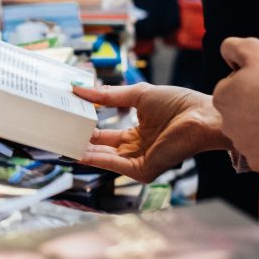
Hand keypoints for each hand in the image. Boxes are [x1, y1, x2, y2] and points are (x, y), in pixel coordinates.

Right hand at [73, 83, 230, 182]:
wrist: (201, 115)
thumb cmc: (178, 103)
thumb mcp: (136, 95)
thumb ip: (108, 95)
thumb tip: (79, 89)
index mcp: (136, 134)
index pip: (105, 135)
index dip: (87, 127)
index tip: (68, 120)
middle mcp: (136, 150)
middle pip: (101, 149)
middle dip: (80, 142)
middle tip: (57, 134)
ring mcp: (139, 161)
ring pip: (105, 158)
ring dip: (84, 151)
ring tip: (62, 142)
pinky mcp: (143, 170)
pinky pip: (115, 165)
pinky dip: (97, 159)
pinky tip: (80, 152)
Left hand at [213, 38, 258, 171]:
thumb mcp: (256, 49)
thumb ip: (233, 46)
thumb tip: (226, 52)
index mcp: (221, 96)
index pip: (232, 84)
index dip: (252, 80)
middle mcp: (225, 123)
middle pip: (240, 109)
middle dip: (255, 103)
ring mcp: (241, 144)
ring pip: (251, 130)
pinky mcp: (257, 161)